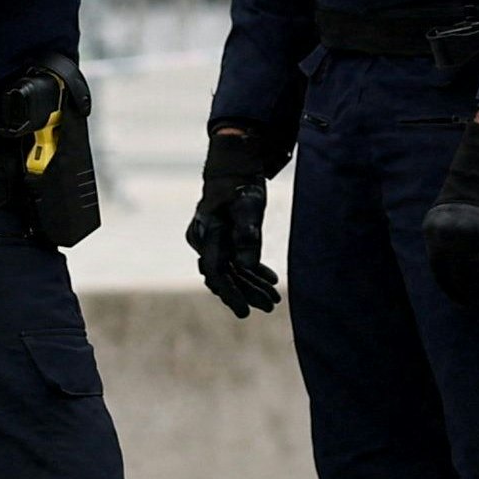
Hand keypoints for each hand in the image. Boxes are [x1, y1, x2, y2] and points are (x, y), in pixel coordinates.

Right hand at [190, 128, 286, 317]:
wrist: (234, 167)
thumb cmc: (241, 184)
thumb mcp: (248, 205)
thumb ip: (247, 235)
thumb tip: (246, 266)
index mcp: (206, 233)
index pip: (216, 272)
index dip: (230, 294)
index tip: (244, 312)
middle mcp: (204, 240)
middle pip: (224, 275)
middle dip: (247, 293)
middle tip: (271, 307)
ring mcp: (212, 241)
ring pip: (231, 270)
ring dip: (252, 285)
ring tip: (274, 300)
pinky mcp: (222, 240)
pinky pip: (235, 261)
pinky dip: (252, 272)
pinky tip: (270, 281)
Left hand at [422, 113, 478, 306]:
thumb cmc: (466, 200)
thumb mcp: (446, 222)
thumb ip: (447, 249)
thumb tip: (455, 285)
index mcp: (435, 233)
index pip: (441, 273)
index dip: (454, 291)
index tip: (465, 303)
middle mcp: (452, 235)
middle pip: (464, 275)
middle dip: (478, 293)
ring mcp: (475, 232)